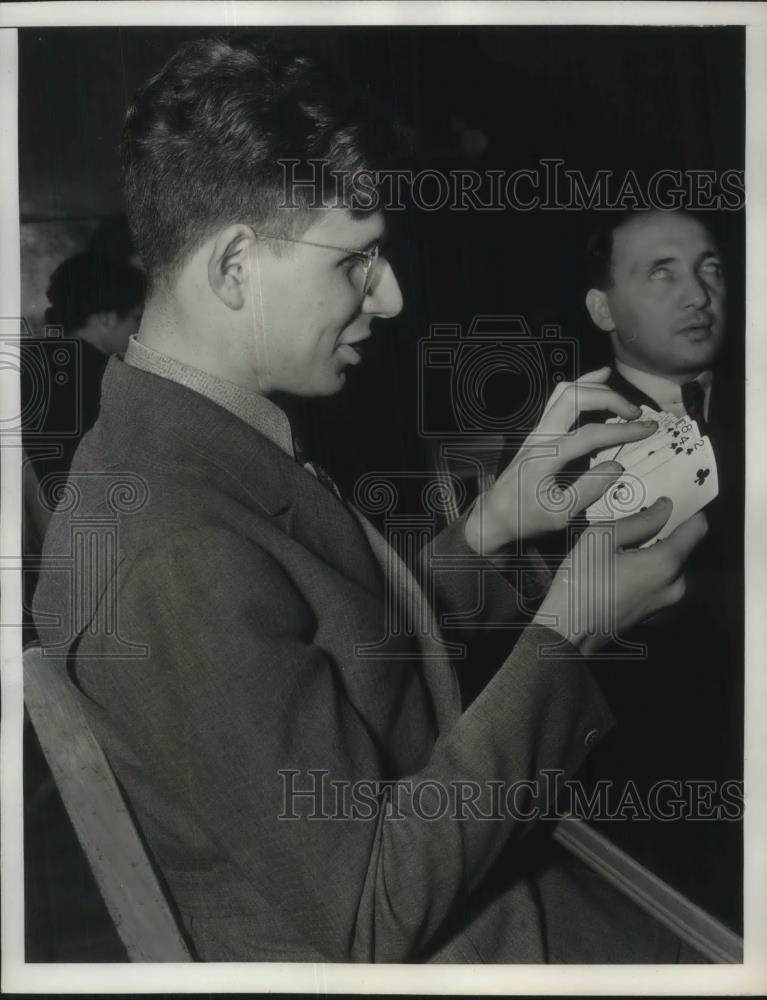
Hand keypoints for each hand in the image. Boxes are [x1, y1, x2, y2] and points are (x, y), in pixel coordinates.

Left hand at [464, 366, 657, 554]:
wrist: (495, 516)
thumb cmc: (526, 519)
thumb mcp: (560, 515)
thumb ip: (588, 490)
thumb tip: (617, 467)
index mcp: (546, 458)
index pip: (590, 434)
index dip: (623, 429)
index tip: (649, 428)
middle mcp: (539, 438)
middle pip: (574, 398)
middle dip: (609, 397)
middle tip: (635, 411)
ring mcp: (536, 432)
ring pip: (562, 392)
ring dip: (592, 386)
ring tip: (619, 388)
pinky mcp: (537, 433)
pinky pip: (557, 400)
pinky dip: (579, 388)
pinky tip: (596, 384)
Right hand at [533, 499, 707, 655]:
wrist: (569, 633)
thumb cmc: (582, 583)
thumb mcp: (602, 539)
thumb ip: (639, 521)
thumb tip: (665, 507)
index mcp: (667, 563)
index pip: (697, 528)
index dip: (689, 509)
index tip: (673, 497)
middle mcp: (675, 584)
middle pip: (683, 546)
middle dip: (667, 529)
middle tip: (640, 516)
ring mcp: (666, 601)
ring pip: (670, 564)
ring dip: (655, 549)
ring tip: (626, 539)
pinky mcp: (654, 611)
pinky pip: (659, 580)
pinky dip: (647, 567)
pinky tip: (621, 562)